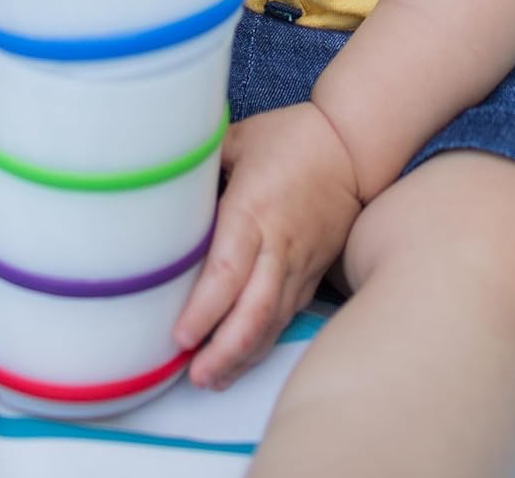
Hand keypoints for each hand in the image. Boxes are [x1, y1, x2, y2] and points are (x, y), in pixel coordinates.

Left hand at [173, 102, 362, 390]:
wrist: (352, 144)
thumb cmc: (292, 136)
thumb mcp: (240, 139)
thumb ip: (202, 163)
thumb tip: (162, 176)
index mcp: (254, 210)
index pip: (228, 269)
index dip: (205, 308)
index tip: (180, 336)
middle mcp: (279, 244)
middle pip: (254, 309)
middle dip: (224, 350)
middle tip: (194, 376)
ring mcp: (299, 261)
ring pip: (272, 320)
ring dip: (243, 355)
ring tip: (210, 379)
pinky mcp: (313, 270)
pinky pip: (287, 314)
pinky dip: (263, 341)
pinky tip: (241, 357)